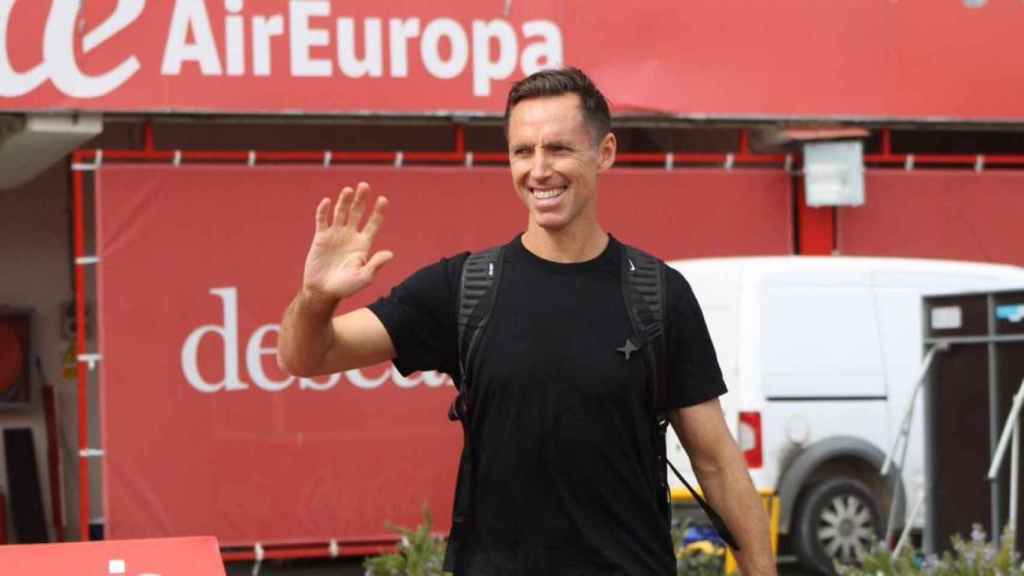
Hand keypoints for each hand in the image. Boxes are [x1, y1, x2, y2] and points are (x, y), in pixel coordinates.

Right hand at [302, 182, 392, 302]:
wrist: (322, 291)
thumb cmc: (346, 287)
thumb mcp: (364, 277)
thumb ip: (375, 265)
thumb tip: (390, 254)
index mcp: (363, 244)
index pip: (373, 223)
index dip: (378, 211)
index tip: (383, 199)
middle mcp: (350, 236)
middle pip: (357, 212)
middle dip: (361, 199)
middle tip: (364, 185)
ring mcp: (335, 235)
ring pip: (341, 212)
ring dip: (344, 201)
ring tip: (348, 190)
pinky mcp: (320, 237)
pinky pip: (322, 220)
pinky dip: (324, 210)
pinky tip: (327, 202)